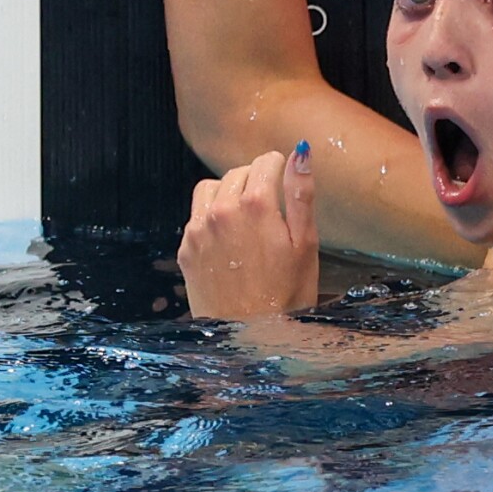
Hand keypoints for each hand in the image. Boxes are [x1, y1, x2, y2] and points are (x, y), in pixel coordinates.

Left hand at [178, 144, 318, 319]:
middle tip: (271, 209)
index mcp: (256, 205)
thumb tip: (301, 152)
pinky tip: (229, 241)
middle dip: (255, 181)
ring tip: (246, 218)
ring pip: (211, 188)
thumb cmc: (287, 296)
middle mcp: (222, 210)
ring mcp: (199, 230)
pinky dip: (212, 217)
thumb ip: (301, 193)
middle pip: (238, 172)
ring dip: (228, 194)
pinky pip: (196, 216)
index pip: (265, 161)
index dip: (279, 170)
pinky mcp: (186, 249)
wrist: (248, 340)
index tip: (285, 184)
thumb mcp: (305, 244)